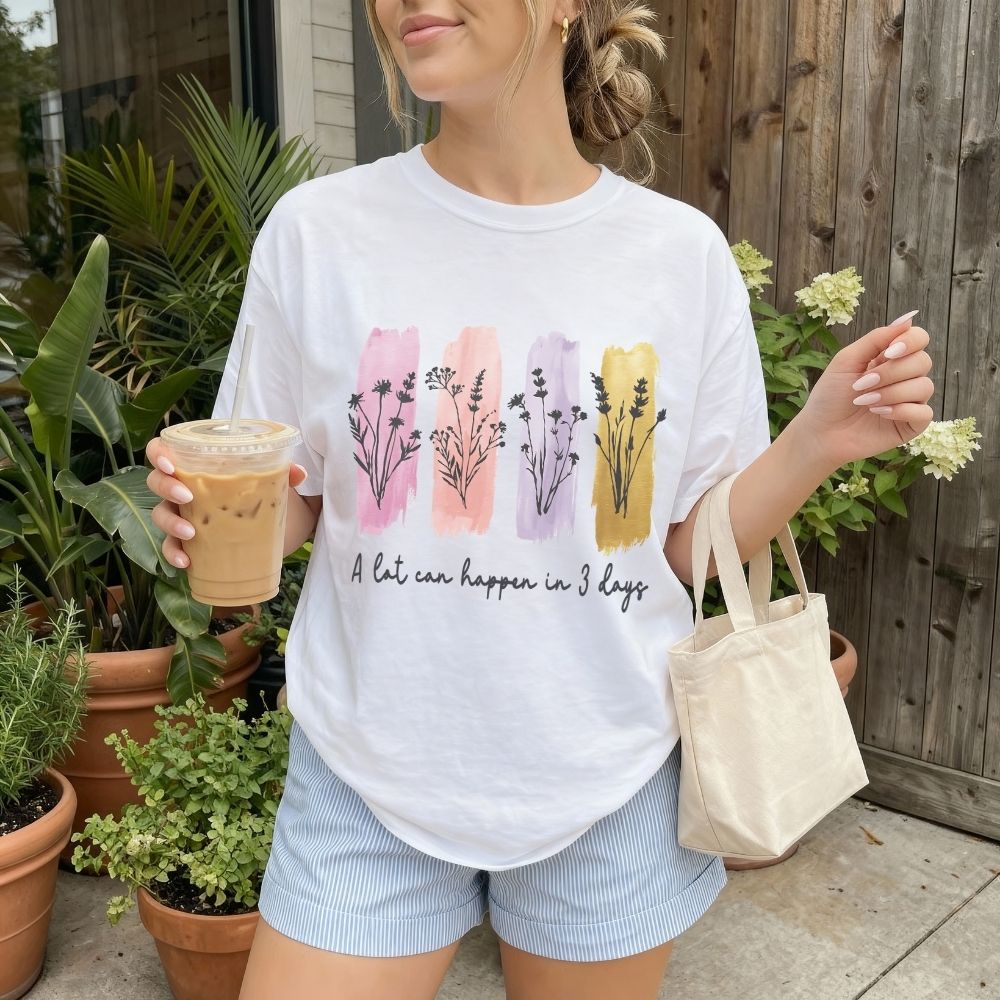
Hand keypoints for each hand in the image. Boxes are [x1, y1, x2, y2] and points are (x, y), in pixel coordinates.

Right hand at [145, 437, 306, 569]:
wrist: (275, 527)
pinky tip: (186, 562)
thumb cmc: (262, 493)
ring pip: (160, 515)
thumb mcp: (274, 480)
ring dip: (170, 524)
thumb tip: (297, 472)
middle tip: (187, 497)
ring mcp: (185, 516)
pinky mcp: (191, 542)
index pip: (164, 452)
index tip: (170, 463)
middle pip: (157, 482)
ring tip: (190, 532)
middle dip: (166, 488)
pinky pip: (171, 547)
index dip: (158, 454)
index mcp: (198, 466)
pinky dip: (173, 554)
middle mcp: (184, 489)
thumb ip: (284, 472)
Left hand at [796, 312, 934, 467]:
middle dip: (891, 373)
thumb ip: (877, 338)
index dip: (909, 342)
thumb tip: (909, 318)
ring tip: (866, 402)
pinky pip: (925, 413)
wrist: (820, 432)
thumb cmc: (829, 396)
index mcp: (890, 358)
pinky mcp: (911, 424)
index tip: (887, 353)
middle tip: (862, 385)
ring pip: (924, 386)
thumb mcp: (847, 360)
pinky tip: (880, 414)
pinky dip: (901, 411)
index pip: (919, 339)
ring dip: (892, 393)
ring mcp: (910, 401)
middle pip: (923, 361)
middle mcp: (905, 377)